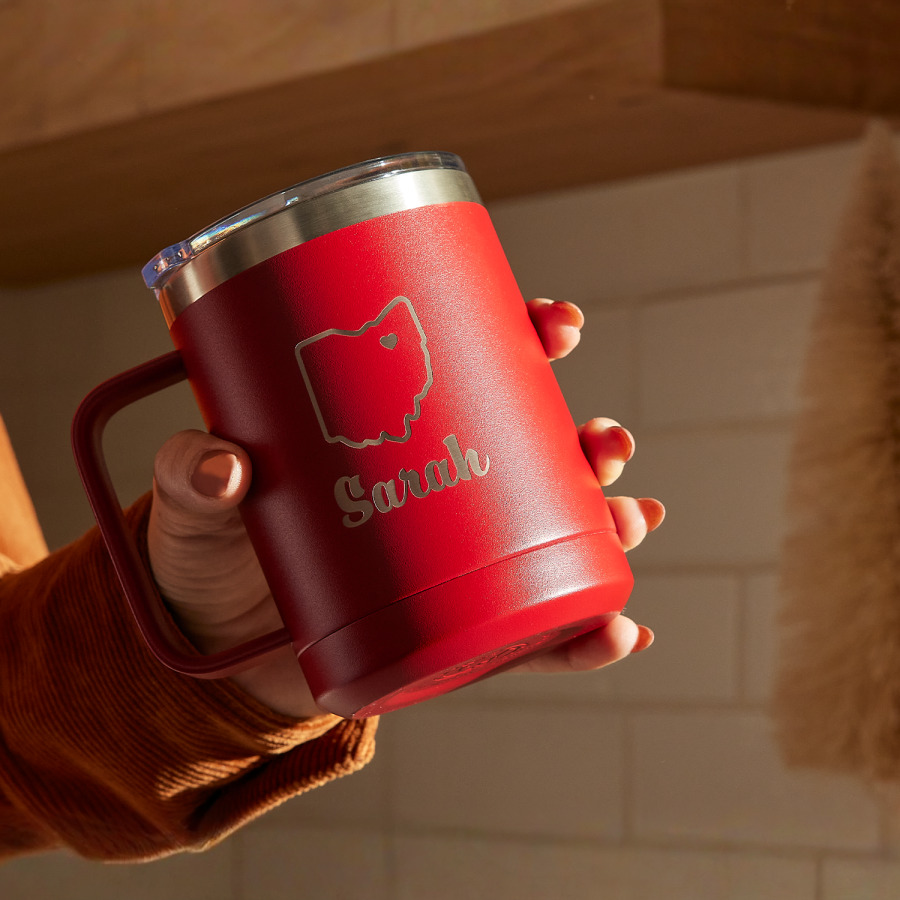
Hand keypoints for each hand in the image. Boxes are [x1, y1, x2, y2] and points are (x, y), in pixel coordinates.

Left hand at [148, 299, 663, 717]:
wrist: (212, 651)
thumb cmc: (212, 556)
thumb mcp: (199, 503)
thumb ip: (196, 476)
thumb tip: (230, 468)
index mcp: (396, 433)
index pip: (474, 371)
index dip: (526, 340)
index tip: (554, 324)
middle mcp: (440, 492)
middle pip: (538, 452)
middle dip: (589, 440)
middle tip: (604, 441)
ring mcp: (456, 564)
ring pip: (557, 537)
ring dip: (612, 521)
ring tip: (630, 518)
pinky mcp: (456, 635)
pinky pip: (533, 636)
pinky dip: (585, 634)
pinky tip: (622, 631)